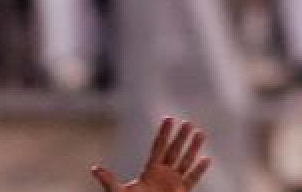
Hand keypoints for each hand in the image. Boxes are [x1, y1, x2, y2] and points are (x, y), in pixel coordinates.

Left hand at [91, 118, 210, 190]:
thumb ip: (109, 180)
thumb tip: (95, 169)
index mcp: (149, 170)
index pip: (158, 147)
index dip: (163, 133)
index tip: (169, 118)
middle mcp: (163, 174)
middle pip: (174, 151)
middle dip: (181, 137)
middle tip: (188, 122)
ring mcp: (173, 183)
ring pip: (185, 162)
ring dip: (193, 148)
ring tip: (200, 133)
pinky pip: (193, 179)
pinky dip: (199, 170)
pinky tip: (206, 159)